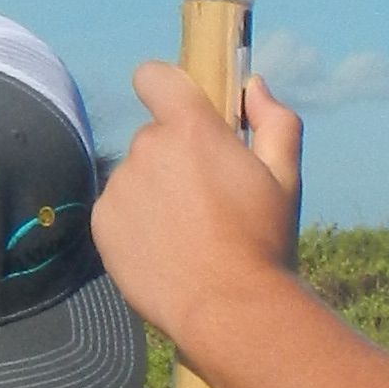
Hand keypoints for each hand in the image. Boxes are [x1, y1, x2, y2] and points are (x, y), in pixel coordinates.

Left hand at [94, 63, 303, 345]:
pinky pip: (118, 210)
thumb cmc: (263, 242)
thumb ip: (274, 121)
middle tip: (207, 201)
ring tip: (188, 235)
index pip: (154, 76)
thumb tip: (254, 87)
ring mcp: (120, 187)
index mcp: (190, 128)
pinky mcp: (102, 224)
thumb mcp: (285, 177)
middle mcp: (146, 149)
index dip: (164, 88)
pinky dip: (136, 224)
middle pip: (153, 137)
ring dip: (155, 193)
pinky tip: (166, 251)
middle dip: (175, 158)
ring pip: (135, 177)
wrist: (229, 311)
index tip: (179, 111)